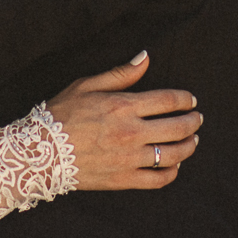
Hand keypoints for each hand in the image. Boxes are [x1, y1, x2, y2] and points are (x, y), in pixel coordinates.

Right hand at [46, 52, 200, 190]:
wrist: (40, 152)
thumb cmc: (61, 114)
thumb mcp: (87, 85)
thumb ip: (121, 73)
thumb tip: (146, 57)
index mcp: (124, 106)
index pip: (169, 100)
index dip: (185, 100)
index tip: (191, 100)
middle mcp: (131, 133)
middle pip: (177, 127)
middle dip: (193, 122)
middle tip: (197, 119)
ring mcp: (130, 159)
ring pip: (173, 154)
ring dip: (188, 147)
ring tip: (193, 141)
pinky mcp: (124, 179)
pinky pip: (159, 179)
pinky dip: (172, 172)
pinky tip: (174, 165)